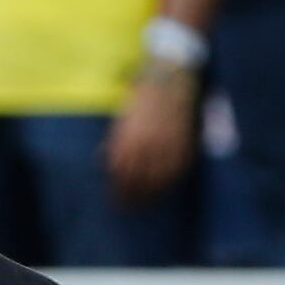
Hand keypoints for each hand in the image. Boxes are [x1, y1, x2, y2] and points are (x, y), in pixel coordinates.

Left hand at [105, 69, 200, 199]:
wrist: (170, 77)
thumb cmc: (142, 96)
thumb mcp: (122, 118)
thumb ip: (113, 141)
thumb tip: (101, 161)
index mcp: (126, 138)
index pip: (119, 175)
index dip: (117, 191)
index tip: (115, 200)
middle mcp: (145, 146)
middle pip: (137, 182)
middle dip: (131, 197)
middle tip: (128, 208)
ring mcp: (166, 146)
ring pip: (156, 181)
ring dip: (149, 195)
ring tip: (145, 202)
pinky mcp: (183, 145)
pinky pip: (175, 172)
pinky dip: (168, 182)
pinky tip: (163, 187)